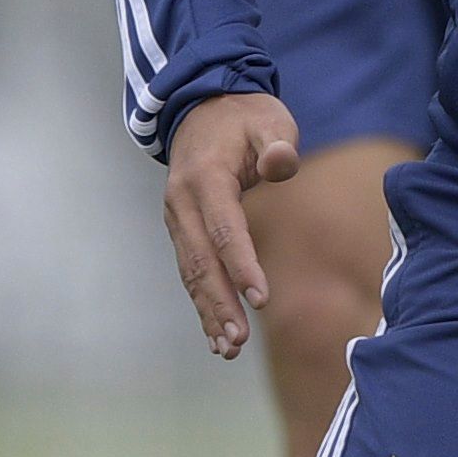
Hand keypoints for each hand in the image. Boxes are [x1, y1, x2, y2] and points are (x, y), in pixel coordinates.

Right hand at [165, 92, 301, 358]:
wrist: (201, 107)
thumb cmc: (244, 117)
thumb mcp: (268, 118)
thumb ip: (276, 143)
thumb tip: (280, 163)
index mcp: (205, 177)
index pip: (224, 229)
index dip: (242, 264)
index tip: (261, 299)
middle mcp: (182, 202)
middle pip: (201, 260)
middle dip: (220, 302)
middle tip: (239, 340)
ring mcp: (176, 218)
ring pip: (191, 272)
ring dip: (208, 311)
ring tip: (228, 349)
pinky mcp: (181, 229)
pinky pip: (190, 270)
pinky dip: (202, 302)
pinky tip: (216, 334)